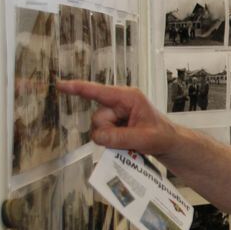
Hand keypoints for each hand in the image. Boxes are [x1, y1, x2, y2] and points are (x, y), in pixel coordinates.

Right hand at [56, 80, 178, 157]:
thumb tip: (99, 136)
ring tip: (131, 141)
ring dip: (111, 139)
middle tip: (130, 138)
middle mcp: (119, 103)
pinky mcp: (114, 124)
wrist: (169, 144)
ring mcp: (116, 114)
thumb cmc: (163, 136)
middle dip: (109, 132)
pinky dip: (111, 142)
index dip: (78, 88)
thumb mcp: (144, 138)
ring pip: (98, 129)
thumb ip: (120, 137)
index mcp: (128, 98)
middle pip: (97, 118)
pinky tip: (125, 143)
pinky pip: (103, 134)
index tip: (60, 85)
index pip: (98, 92)